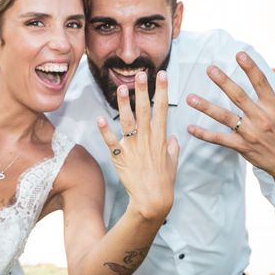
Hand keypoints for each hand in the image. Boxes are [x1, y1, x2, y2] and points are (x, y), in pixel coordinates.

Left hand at [97, 71, 179, 219]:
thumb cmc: (164, 183)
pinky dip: (104, 130)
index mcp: (160, 138)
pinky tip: (100, 118)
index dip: (163, 91)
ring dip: (123, 104)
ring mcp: (133, 147)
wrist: (151, 201)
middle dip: (143, 90)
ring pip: (127, 121)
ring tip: (120, 88)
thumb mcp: (173, 163)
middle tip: (141, 73)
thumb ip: (173, 149)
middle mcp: (147, 139)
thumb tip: (174, 138)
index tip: (162, 75)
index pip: (163, 109)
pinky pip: (111, 141)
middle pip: (145, 110)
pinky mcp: (120, 157)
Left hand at [186, 52, 274, 182]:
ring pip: (225, 117)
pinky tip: (190, 127)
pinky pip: (220, 139)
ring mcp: (250, 134)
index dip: (251, 68)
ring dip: (206, 107)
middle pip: (239, 97)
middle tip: (209, 69)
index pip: (262, 83)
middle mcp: (261, 119)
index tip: (239, 54)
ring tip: (190, 97)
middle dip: (223, 82)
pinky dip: (204, 135)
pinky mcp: (242, 147)